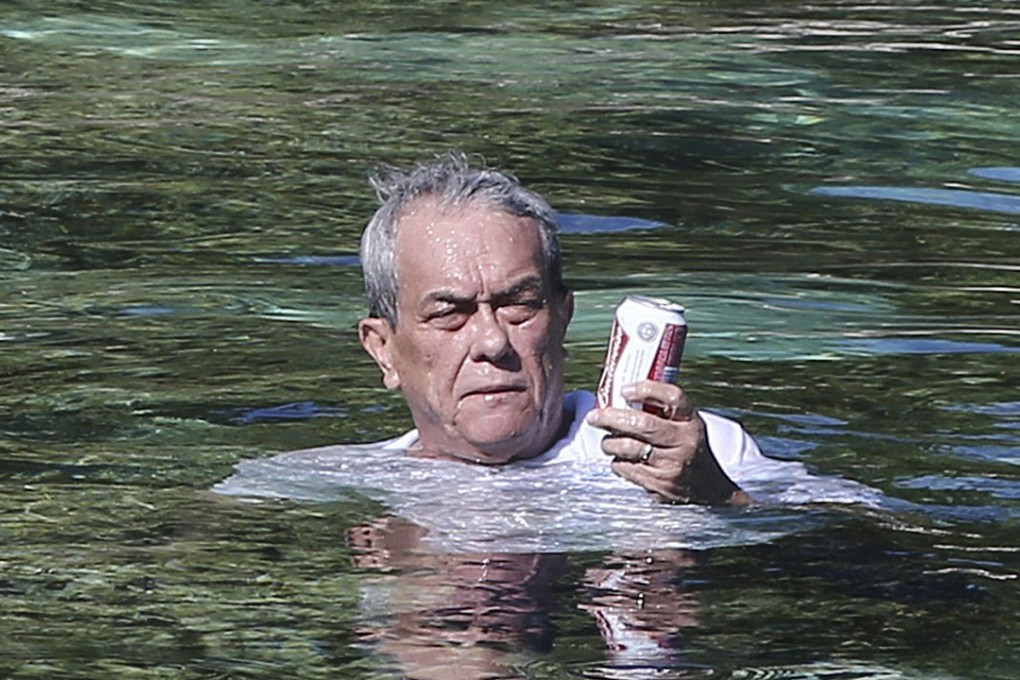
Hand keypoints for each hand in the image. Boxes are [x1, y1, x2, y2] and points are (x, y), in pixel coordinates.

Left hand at [585, 380, 750, 505]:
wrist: (710, 489)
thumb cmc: (688, 449)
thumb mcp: (686, 426)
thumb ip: (662, 412)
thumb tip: (621, 396)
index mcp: (691, 422)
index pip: (672, 398)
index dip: (647, 389)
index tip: (625, 389)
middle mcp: (683, 442)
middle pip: (642, 424)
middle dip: (611, 418)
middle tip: (594, 416)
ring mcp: (671, 465)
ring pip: (628, 448)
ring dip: (609, 443)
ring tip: (608, 441)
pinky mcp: (659, 484)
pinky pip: (626, 468)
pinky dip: (617, 462)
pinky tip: (621, 459)